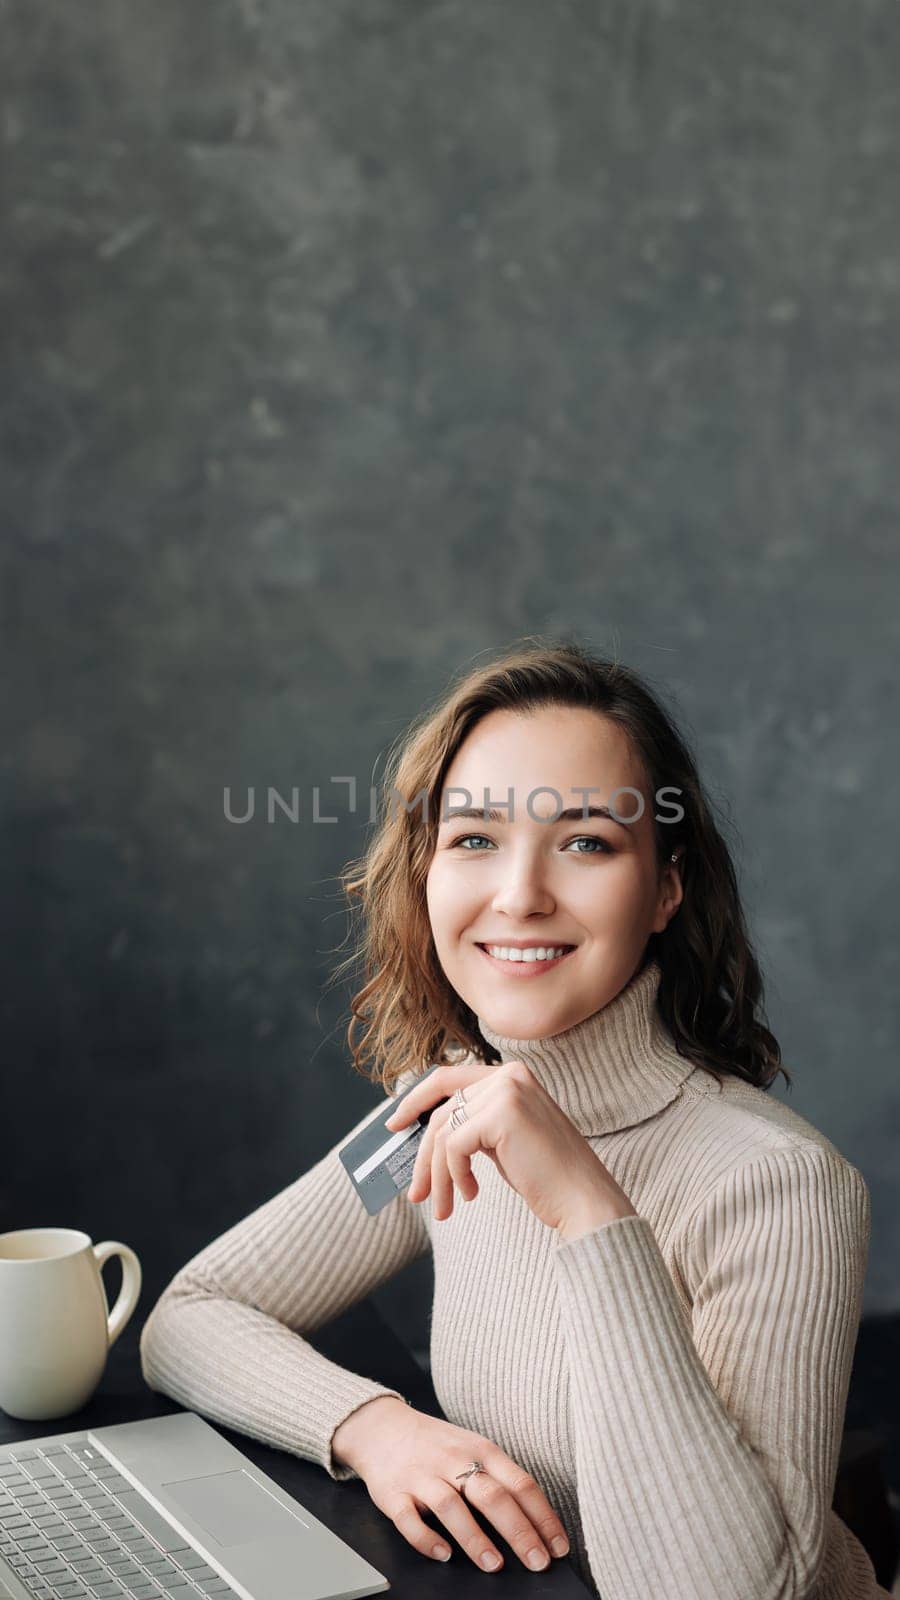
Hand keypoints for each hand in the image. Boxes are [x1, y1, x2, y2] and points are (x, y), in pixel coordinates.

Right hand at [331, 1395, 570, 1571]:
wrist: (383, 1427)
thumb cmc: (439, 1446)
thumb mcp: (474, 1449)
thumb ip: (499, 1479)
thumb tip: (536, 1523)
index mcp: (481, 1450)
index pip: (520, 1484)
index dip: (543, 1517)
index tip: (558, 1547)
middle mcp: (453, 1461)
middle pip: (492, 1496)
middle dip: (519, 1532)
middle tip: (537, 1563)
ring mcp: (422, 1476)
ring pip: (451, 1507)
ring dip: (475, 1538)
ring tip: (494, 1565)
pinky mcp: (393, 1493)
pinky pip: (409, 1519)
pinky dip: (426, 1539)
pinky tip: (443, 1554)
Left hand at [385, 1059, 637, 1237]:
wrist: (584, 1200)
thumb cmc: (547, 1177)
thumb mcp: (504, 1141)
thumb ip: (474, 1125)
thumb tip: (428, 1135)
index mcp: (513, 1075)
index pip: (451, 1078)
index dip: (417, 1099)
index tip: (395, 1124)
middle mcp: (510, 1074)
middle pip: (442, 1111)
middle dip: (424, 1156)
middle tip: (417, 1193)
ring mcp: (508, 1090)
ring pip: (443, 1132)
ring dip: (437, 1175)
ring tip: (443, 1206)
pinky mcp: (502, 1113)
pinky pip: (453, 1146)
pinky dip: (454, 1176)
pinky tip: (471, 1194)